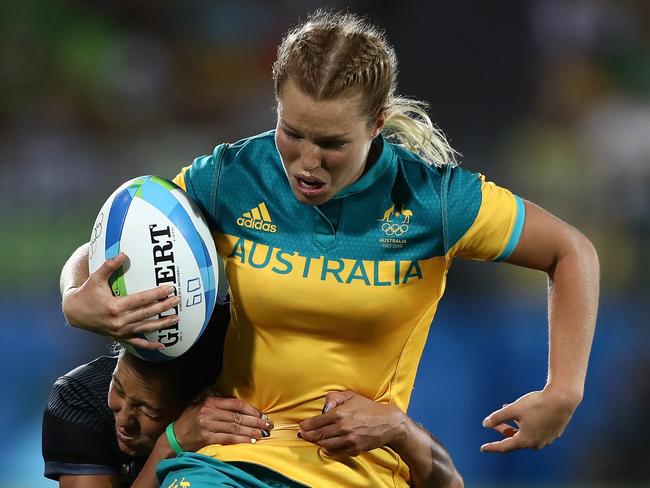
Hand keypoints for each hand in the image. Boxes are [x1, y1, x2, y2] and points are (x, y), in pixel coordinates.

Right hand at [62, 253, 180, 348]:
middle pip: (147, 313)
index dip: (157, 294)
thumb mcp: (95, 278)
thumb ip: (109, 266)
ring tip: (177, 318)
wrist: (74, 313)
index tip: (169, 289)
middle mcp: (119, 321)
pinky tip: (163, 346)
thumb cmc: (86, 294)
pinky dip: (150, 346)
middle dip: (164, 306)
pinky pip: (137, 343)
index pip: (141, 299)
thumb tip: (123, 254)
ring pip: (146, 328)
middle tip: (178, 300)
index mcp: (115, 306)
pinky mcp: (120, 337)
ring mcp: (120, 331)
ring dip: (162, 324)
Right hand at [173, 396, 272, 448]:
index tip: (262, 414)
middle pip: (238, 417)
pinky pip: (228, 439)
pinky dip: (241, 440)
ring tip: (263, 434)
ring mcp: (208, 426)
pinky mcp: (206, 438)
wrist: (175, 437)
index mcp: (210, 402)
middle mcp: (210, 413)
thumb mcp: (199, 402)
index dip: (251, 410)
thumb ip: (214, 395)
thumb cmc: (190, 419)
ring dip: (251, 432)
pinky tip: (250, 441)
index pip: (235, 404)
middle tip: (268, 425)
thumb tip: (231, 391)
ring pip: (235, 429)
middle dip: (255, 422)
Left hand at [298, 391, 405, 455]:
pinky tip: (326, 445)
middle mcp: (342, 428)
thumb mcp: (351, 396)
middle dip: (307, 436)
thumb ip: (334, 398)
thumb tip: (323, 406)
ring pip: (325, 445)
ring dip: (317, 443)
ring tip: (313, 439)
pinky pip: (337, 452)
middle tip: (302, 435)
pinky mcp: (354, 449)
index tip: (302, 426)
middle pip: (318, 435)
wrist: (388, 423)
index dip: (306, 426)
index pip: (316, 422)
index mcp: (340, 414)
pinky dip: (329, 449)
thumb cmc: (368, 408)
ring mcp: (348, 440)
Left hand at [480, 388, 579, 451]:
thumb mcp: (514, 409)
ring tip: (508, 411)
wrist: (563, 399)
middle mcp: (536, 443)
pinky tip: (524, 413)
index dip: (492, 447)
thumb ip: (498, 417)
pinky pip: (535, 430)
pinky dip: (526, 423)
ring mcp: (546, 439)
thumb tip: (485, 424)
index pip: (504, 446)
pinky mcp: (553, 432)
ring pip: (525, 434)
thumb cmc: (537, 403)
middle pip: (515, 439)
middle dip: (503, 430)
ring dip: (515, 425)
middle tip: (494, 422)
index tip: (483, 448)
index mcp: (526, 440)